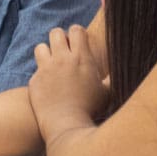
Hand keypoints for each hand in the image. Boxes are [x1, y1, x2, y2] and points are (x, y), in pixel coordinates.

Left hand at [29, 25, 107, 140]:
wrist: (66, 125)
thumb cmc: (90, 109)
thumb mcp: (107, 93)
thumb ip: (111, 80)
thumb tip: (121, 74)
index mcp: (81, 58)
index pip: (76, 30)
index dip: (77, 34)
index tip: (79, 43)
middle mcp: (62, 59)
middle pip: (55, 33)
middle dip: (60, 39)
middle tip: (64, 52)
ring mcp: (46, 69)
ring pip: (40, 47)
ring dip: (46, 53)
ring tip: (53, 65)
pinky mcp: (34, 81)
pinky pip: (35, 70)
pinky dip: (41, 75)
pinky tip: (48, 86)